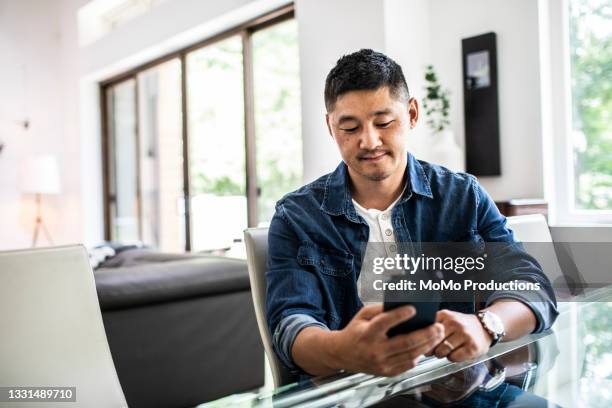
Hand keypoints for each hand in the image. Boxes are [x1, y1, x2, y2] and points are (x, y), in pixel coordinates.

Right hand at [328, 304, 443, 375]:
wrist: (342, 354)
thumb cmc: (355, 331)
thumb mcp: (363, 315)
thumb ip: (381, 309)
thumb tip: (402, 304)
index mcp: (367, 333)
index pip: (385, 322)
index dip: (400, 315)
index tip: (414, 309)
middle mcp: (375, 350)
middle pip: (406, 342)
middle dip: (426, 334)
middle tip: (438, 326)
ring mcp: (381, 363)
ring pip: (411, 355)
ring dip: (428, 345)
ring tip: (437, 335)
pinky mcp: (386, 372)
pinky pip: (408, 365)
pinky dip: (419, 355)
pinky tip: (425, 346)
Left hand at [429, 310, 491, 361]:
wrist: (485, 327)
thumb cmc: (461, 326)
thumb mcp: (447, 319)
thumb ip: (433, 326)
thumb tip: (417, 339)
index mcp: (445, 315)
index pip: (427, 330)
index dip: (424, 339)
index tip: (424, 343)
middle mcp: (455, 323)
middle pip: (433, 342)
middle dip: (432, 348)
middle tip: (436, 349)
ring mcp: (464, 335)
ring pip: (442, 351)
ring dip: (442, 354)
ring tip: (447, 350)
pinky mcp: (472, 347)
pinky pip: (454, 358)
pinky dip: (452, 358)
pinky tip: (457, 352)